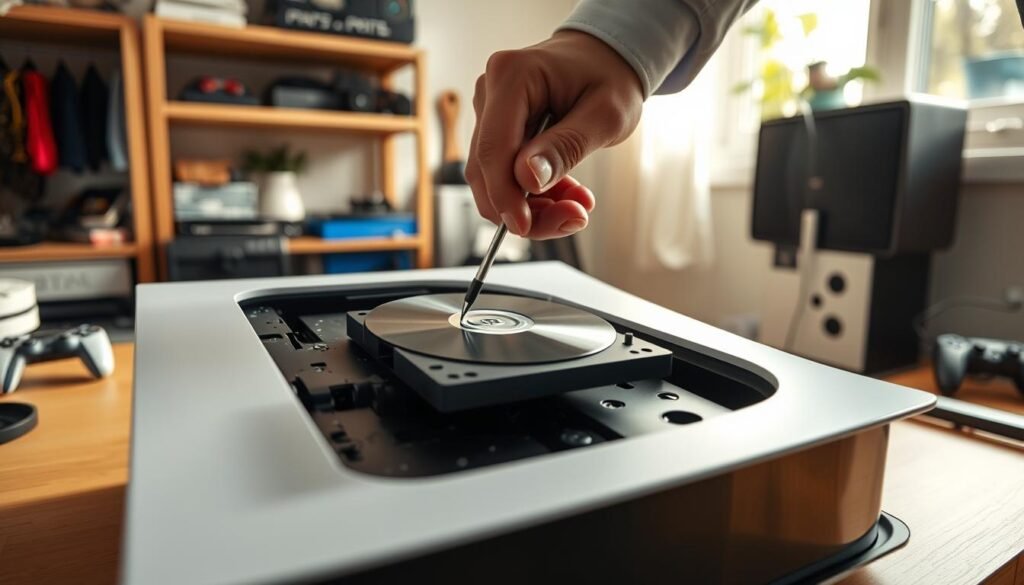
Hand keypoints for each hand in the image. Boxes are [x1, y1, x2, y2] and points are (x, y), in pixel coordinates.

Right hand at [467, 31, 643, 238]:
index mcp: (512, 76)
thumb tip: (526, 179)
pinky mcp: (498, 128)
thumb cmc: (609, 76)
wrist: (606, 60)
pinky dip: (534, 193)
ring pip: (495, 178)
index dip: (504, 196)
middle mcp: (491, 91)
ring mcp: (491, 111)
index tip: (525, 227)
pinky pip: (505, 173)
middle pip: (489, 170)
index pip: (493, 149)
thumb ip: (565, 147)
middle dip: (525, 207)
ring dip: (534, 204)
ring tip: (577, 205)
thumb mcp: (604, 115)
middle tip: (572, 218)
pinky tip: (566, 193)